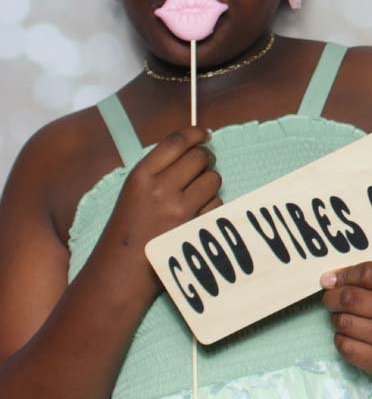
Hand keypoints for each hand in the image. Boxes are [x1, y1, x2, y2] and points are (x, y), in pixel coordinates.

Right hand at [100, 126, 221, 296]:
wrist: (121, 271)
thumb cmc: (129, 229)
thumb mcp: (133, 192)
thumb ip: (160, 168)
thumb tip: (196, 144)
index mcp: (140, 176)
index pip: (176, 141)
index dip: (196, 133)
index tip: (205, 134)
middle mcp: (160, 188)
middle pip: (200, 156)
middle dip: (205, 159)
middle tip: (202, 166)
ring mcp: (179, 208)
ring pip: (213, 178)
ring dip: (209, 183)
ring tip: (194, 196)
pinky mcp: (194, 226)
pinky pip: (217, 204)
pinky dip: (211, 207)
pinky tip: (194, 216)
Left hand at [321, 261, 371, 378]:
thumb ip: (365, 278)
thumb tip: (328, 280)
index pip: (368, 273)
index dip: (345, 275)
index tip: (333, 280)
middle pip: (352, 299)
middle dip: (332, 298)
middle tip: (330, 299)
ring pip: (345, 323)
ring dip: (336, 319)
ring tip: (344, 318)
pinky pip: (346, 347)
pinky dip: (340, 338)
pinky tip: (350, 335)